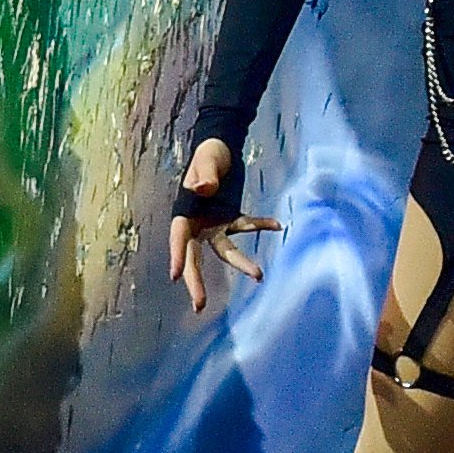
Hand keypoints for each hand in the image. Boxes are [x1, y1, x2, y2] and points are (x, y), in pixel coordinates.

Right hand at [166, 138, 277, 313]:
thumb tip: (203, 189)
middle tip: (199, 306)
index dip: (176, 256)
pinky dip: (261, 225)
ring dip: (241, 263)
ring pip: (226, 251)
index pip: (178, 237)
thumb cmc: (209, 153)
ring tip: (260, 276)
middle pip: (195, 257)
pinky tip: (278, 225)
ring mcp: (214, 224)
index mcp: (185, 212)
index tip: (175, 276)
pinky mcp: (230, 219)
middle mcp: (197, 224)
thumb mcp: (206, 161)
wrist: (222, 146)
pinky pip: (246, 227)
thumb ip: (204, 175)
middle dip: (196, 282)